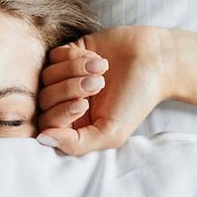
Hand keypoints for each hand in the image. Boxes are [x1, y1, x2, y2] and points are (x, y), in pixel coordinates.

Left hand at [36, 25, 176, 154]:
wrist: (155, 62)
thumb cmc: (136, 100)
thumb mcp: (111, 133)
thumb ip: (76, 143)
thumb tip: (41, 139)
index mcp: (74, 124)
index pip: (46, 124)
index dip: (60, 113)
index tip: (84, 104)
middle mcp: (66, 101)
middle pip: (44, 99)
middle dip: (70, 89)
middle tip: (98, 84)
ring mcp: (65, 76)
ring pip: (47, 76)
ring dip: (74, 71)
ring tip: (101, 69)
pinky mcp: (69, 53)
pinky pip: (54, 56)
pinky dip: (74, 57)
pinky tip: (97, 58)